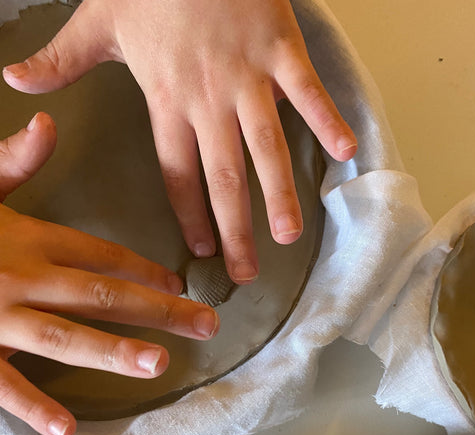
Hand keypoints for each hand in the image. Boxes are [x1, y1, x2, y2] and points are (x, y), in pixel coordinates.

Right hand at [0, 113, 218, 434]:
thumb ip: (12, 162)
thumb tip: (48, 122)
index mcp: (27, 238)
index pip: (100, 254)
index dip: (144, 268)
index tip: (180, 284)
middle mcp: (21, 277)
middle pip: (102, 295)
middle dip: (158, 310)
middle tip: (206, 324)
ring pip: (64, 336)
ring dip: (112, 350)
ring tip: (158, 363)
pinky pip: (3, 383)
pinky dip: (32, 406)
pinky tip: (67, 428)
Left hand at [2, 0, 356, 283]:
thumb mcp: (96, 19)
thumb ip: (60, 60)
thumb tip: (13, 80)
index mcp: (166, 98)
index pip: (177, 173)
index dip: (190, 216)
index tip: (201, 252)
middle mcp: (208, 100)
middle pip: (222, 177)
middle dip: (235, 229)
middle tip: (245, 273)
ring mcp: (247, 76)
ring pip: (265, 145)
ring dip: (278, 193)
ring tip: (289, 235)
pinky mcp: (279, 48)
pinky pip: (306, 90)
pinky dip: (326, 119)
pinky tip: (345, 153)